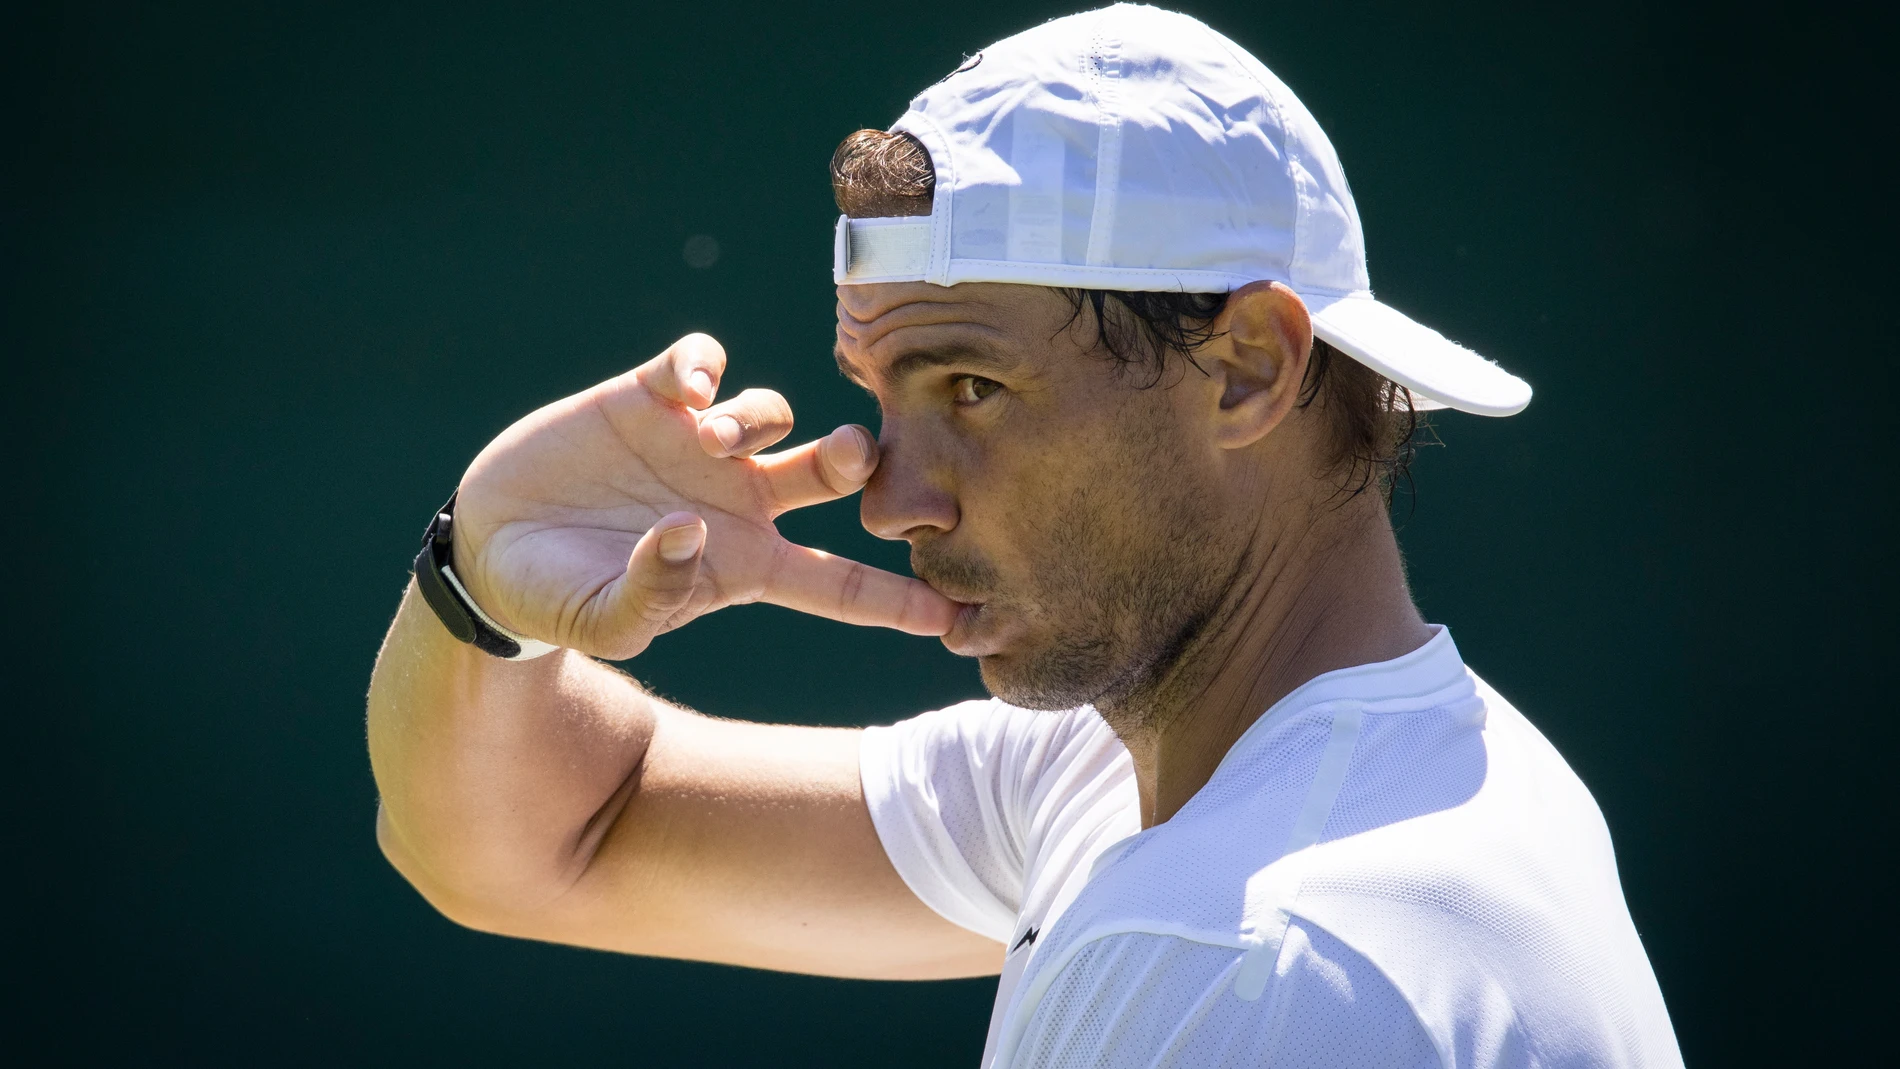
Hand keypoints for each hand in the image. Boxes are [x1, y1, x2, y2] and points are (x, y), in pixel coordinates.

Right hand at [447, 334, 957, 659]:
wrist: (492, 547)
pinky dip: (705, 368)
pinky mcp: (651, 398)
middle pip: (834, 474)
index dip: (896, 600)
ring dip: (756, 418)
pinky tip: (684, 390)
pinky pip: (704, 365)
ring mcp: (699, 444)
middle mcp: (738, 499)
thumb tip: (692, 531)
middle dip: (860, 459)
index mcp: (747, 564)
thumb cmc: (560, 601)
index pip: (839, 585)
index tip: (954, 615)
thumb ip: (652, 596)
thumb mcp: (604, 623)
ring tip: (705, 438)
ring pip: (774, 411)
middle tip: (852, 455)